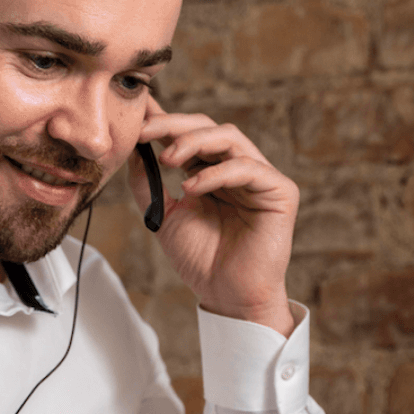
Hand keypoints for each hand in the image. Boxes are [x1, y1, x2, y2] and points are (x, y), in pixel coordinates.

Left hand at [130, 98, 298, 336]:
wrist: (226, 295)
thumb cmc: (200, 259)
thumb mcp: (162, 215)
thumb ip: (148, 183)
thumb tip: (133, 148)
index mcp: (211, 171)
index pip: (189, 133)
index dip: (164, 121)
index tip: (136, 118)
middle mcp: (236, 167)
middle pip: (208, 126)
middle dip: (174, 125)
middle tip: (146, 132)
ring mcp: (260, 177)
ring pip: (229, 137)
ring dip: (194, 142)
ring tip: (167, 159)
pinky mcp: (280, 190)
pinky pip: (247, 168)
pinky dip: (217, 173)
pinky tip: (192, 188)